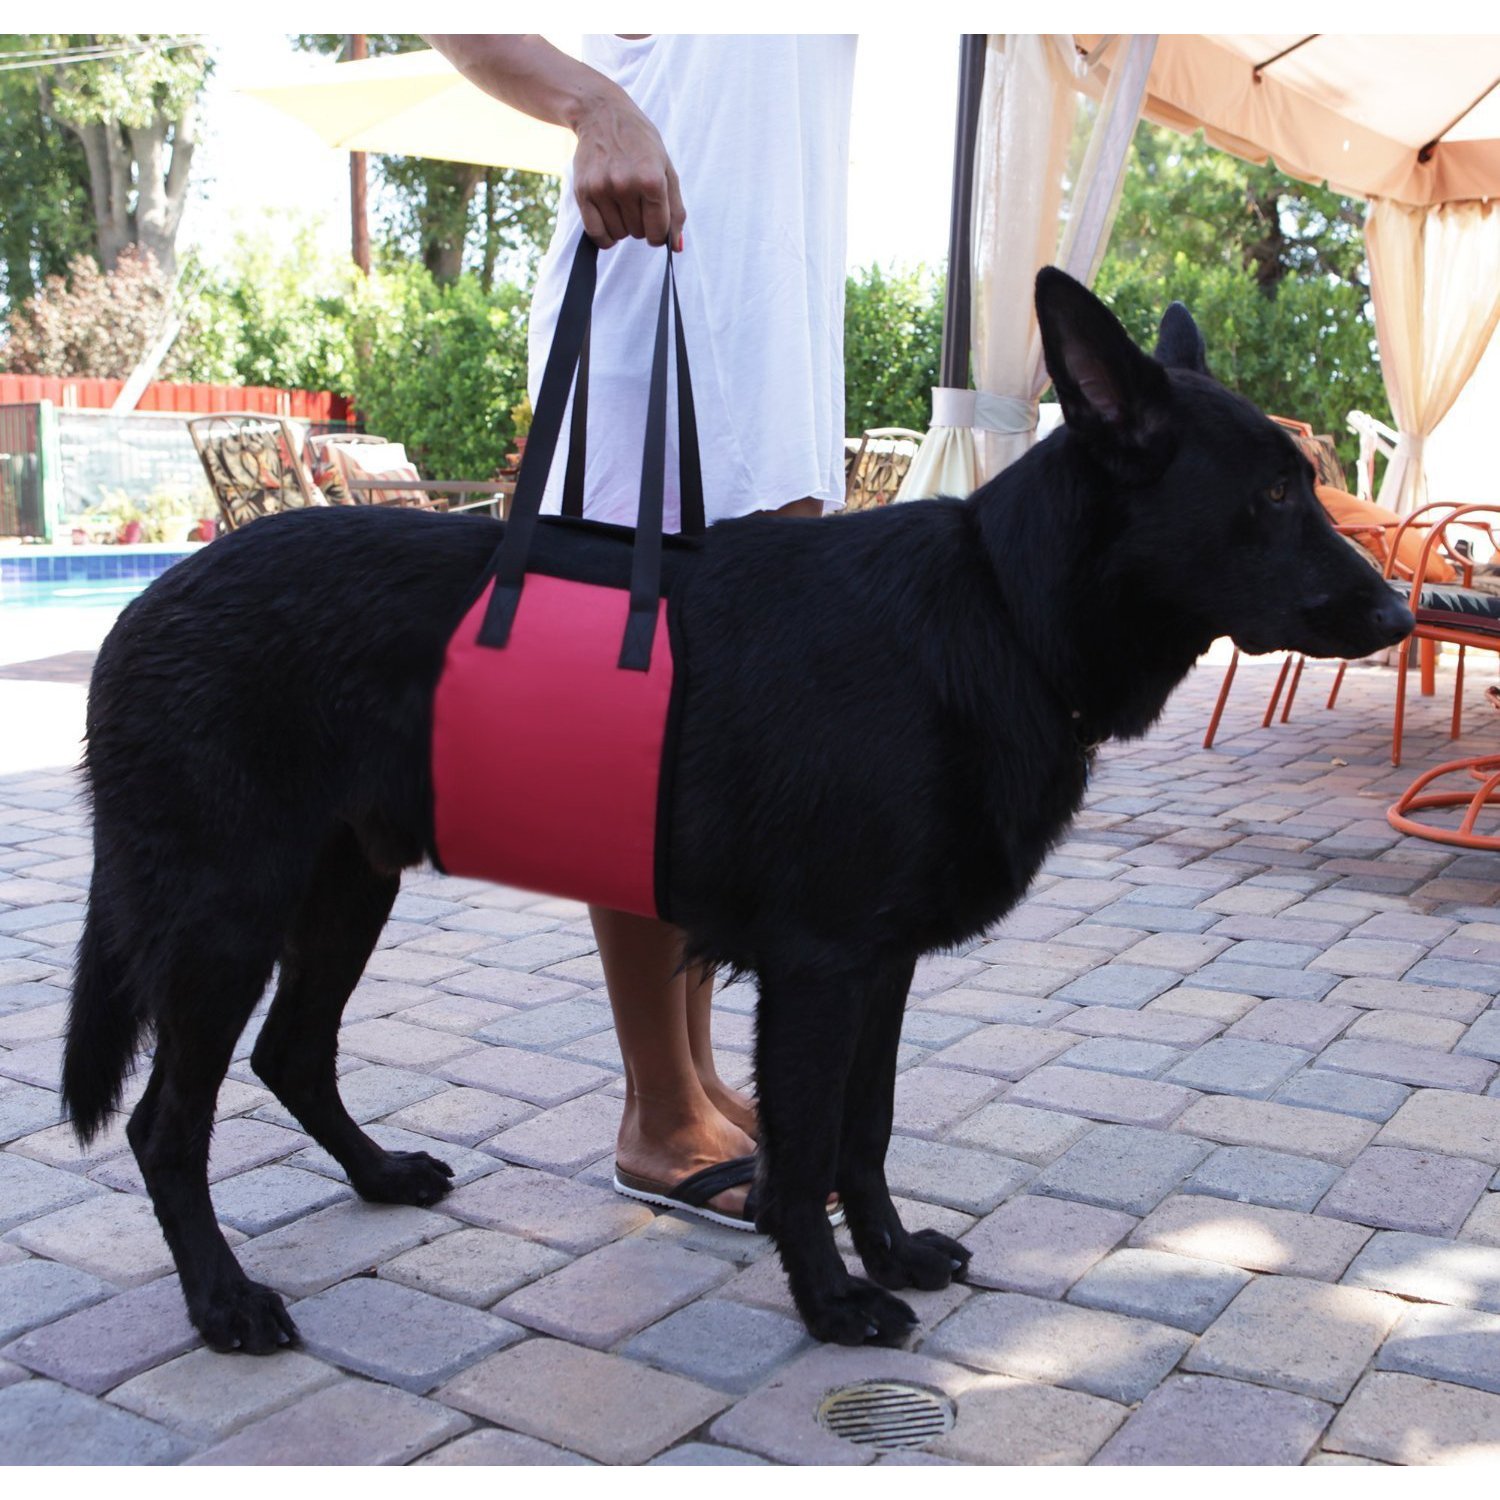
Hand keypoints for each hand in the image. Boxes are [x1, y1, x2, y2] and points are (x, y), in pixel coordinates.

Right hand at [572, 94, 684, 249]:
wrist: (603, 114)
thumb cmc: (640, 143)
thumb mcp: (666, 169)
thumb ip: (675, 209)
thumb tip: (677, 247)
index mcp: (651, 179)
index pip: (658, 231)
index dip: (660, 233)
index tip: (656, 223)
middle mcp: (625, 185)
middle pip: (639, 233)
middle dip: (642, 224)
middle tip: (637, 201)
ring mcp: (602, 188)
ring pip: (619, 235)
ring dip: (623, 227)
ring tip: (623, 202)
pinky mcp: (583, 192)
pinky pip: (596, 234)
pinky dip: (606, 236)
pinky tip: (610, 221)